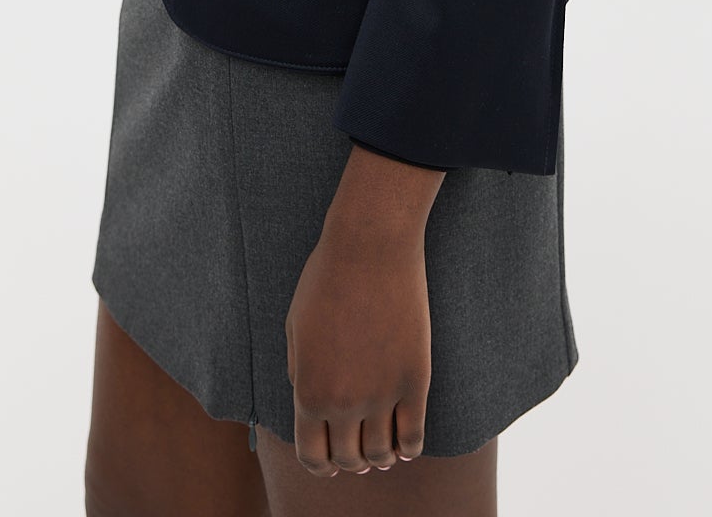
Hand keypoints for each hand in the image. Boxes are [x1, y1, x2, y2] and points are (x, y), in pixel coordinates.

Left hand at [284, 209, 431, 476]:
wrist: (370, 246)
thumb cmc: (326, 278)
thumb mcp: (295, 327)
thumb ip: (298, 373)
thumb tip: (309, 406)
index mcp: (308, 391)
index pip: (312, 456)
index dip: (321, 465)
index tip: (329, 461)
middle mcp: (344, 403)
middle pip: (348, 459)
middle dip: (350, 461)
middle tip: (357, 456)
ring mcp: (382, 394)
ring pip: (382, 454)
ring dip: (380, 459)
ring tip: (382, 452)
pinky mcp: (415, 380)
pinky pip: (414, 436)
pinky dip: (408, 450)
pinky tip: (405, 445)